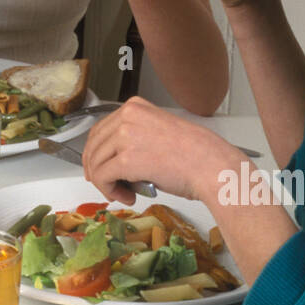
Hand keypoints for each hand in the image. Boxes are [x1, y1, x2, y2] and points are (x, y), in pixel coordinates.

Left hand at [82, 97, 223, 204]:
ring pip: (96, 163)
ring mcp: (125, 136)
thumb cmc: (195, 154)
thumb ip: (135, 137)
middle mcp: (127, 116)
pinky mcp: (126, 160)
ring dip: (106, 184)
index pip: (101, 129)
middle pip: (93, 145)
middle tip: (106, 185)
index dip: (96, 152)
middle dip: (96, 169)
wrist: (211, 166)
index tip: (99, 166)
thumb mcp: (159, 131)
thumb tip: (116, 158)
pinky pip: (103, 178)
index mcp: (135, 107)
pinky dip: (109, 191)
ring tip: (123, 194)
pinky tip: (126, 197)